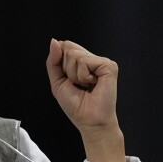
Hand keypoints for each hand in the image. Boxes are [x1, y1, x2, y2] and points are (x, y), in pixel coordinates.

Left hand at [46, 38, 125, 161]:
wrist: (88, 120)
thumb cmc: (75, 104)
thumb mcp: (57, 80)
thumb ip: (53, 61)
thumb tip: (55, 41)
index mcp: (82, 61)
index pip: (64, 47)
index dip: (60, 63)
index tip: (68, 79)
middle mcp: (93, 59)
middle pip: (67, 49)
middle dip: (66, 70)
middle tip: (78, 85)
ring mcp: (102, 62)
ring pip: (74, 55)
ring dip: (74, 75)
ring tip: (85, 86)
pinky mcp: (109, 66)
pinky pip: (84, 62)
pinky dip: (83, 76)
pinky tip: (93, 84)